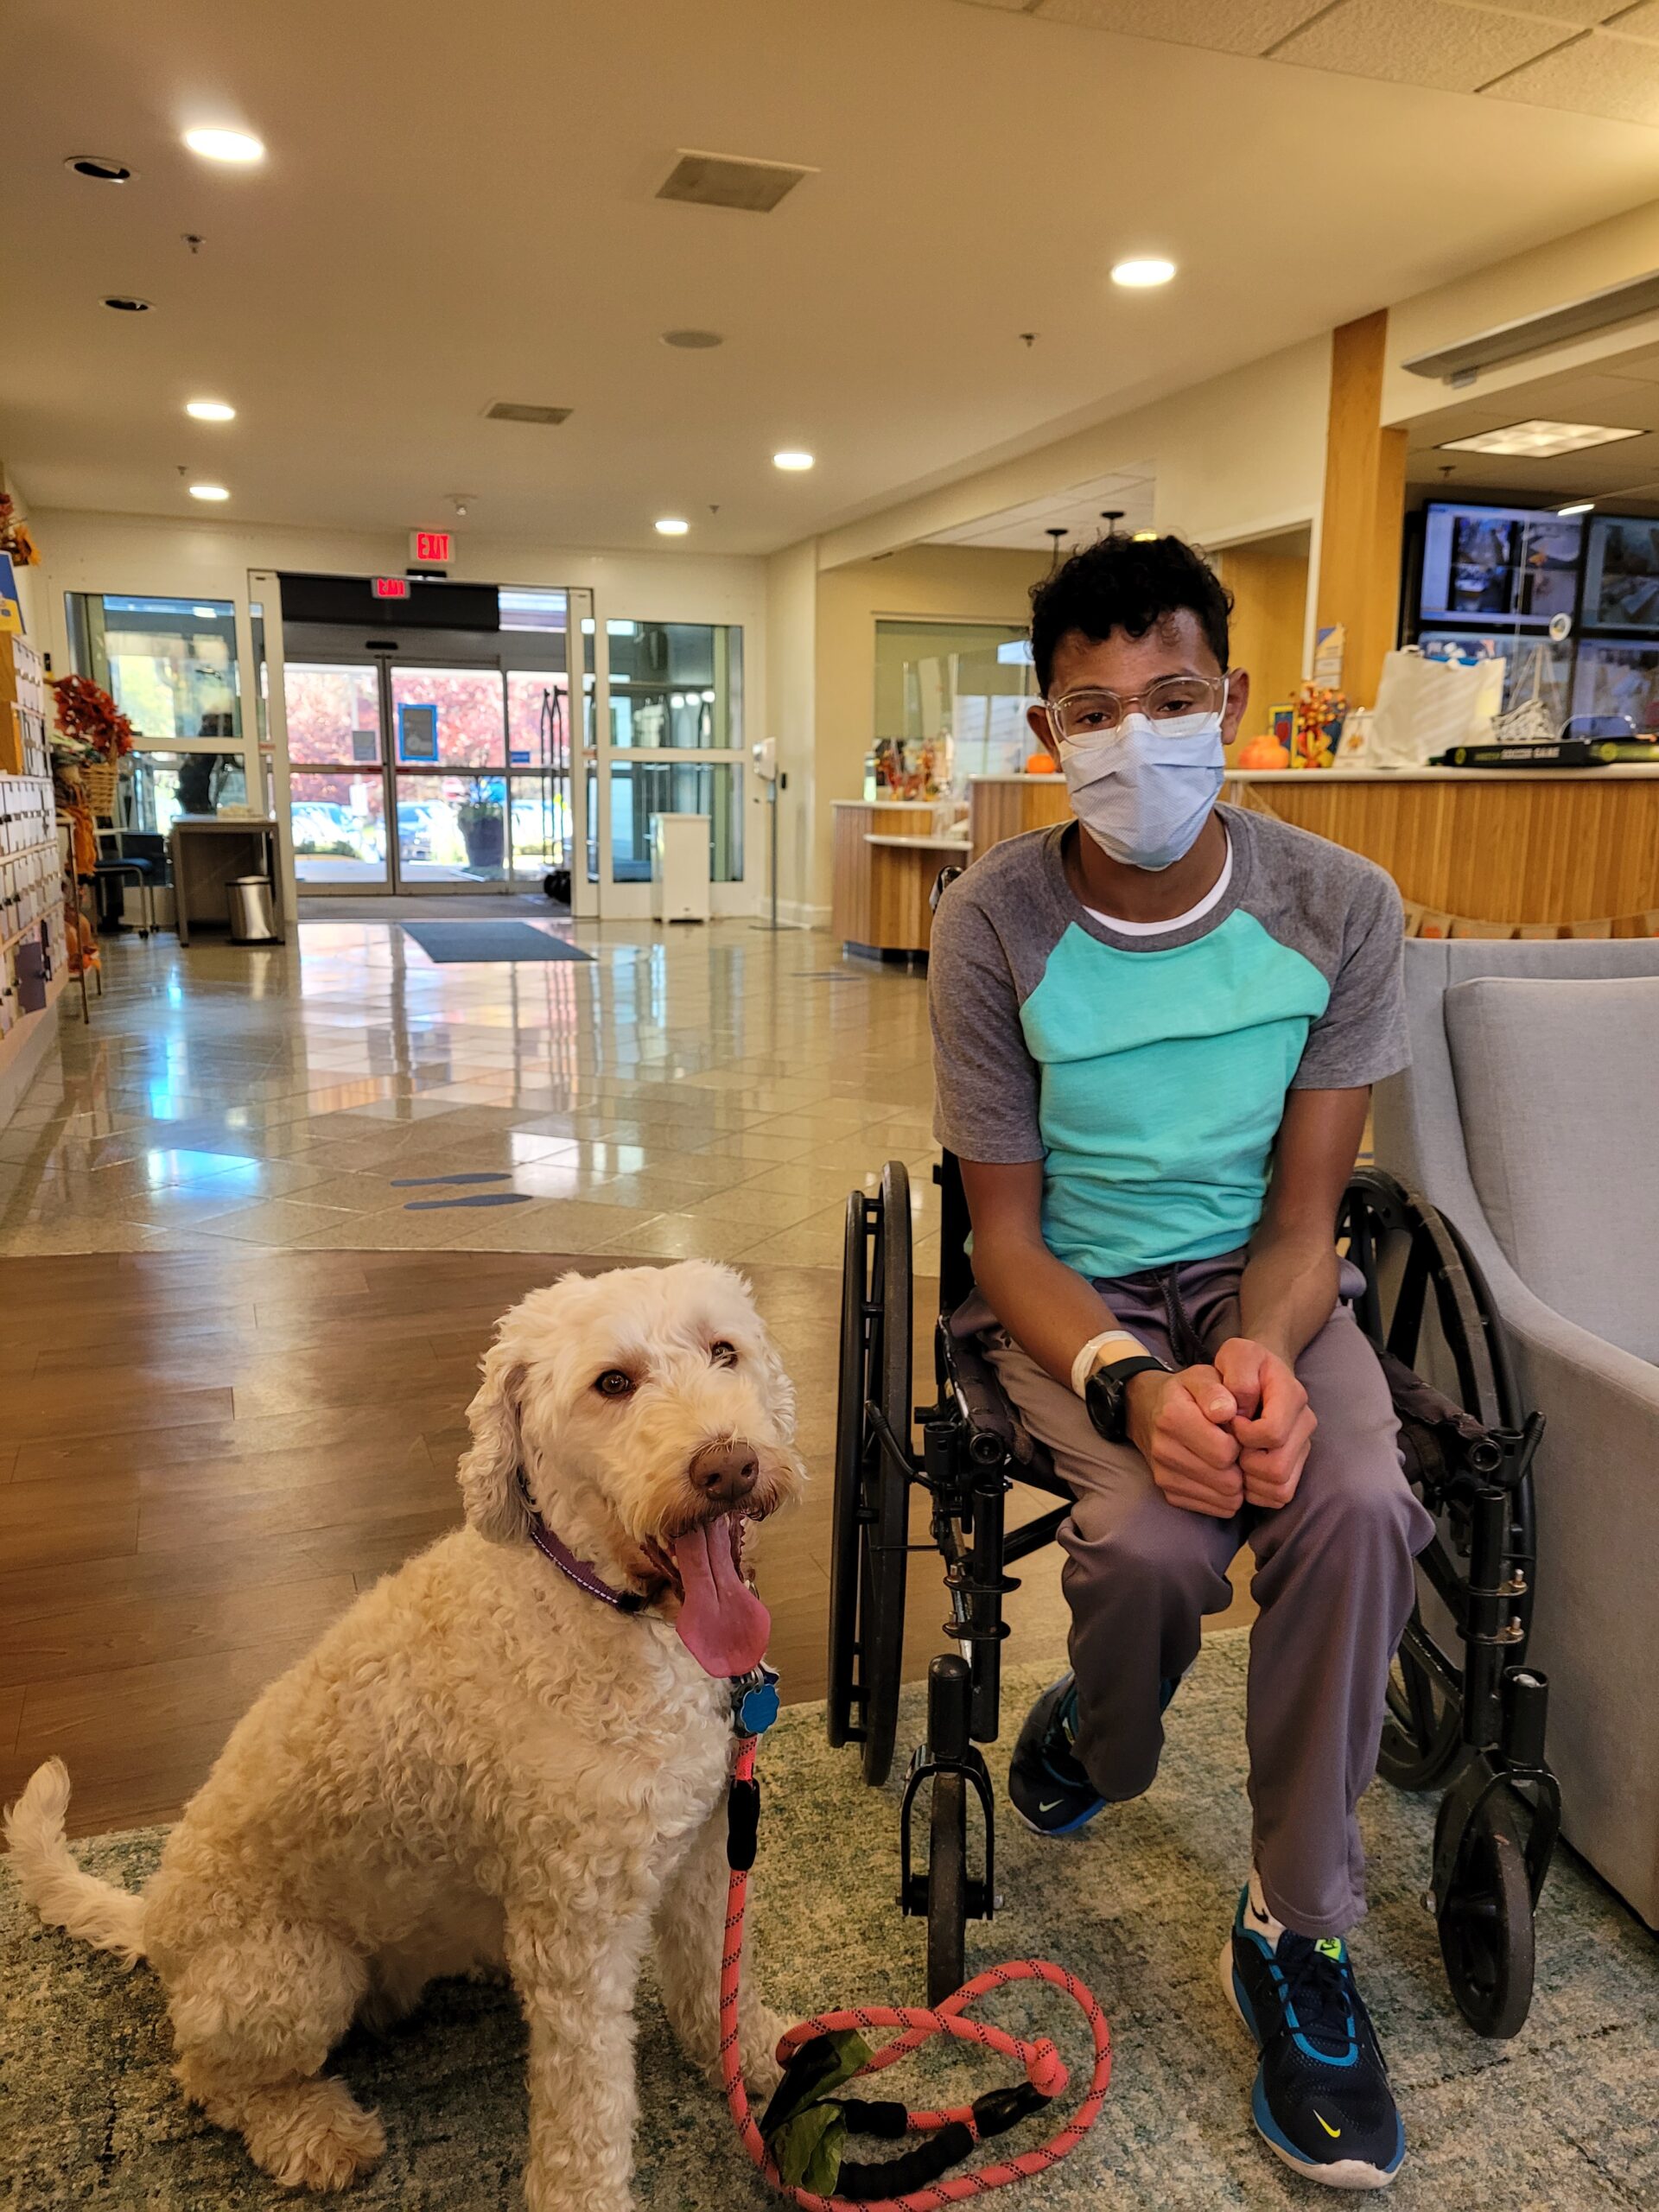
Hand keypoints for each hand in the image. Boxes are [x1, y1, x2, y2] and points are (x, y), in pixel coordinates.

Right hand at [1124, 1365, 1242, 1518]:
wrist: (1148, 1410)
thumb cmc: (1186, 1393)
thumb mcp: (1201, 1377)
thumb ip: (1216, 1390)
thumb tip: (1227, 1411)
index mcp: (1172, 1417)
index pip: (1225, 1452)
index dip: (1241, 1442)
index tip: (1236, 1431)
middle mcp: (1164, 1450)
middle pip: (1228, 1480)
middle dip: (1241, 1466)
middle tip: (1236, 1448)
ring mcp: (1164, 1476)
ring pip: (1225, 1499)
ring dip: (1237, 1483)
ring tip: (1229, 1461)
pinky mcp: (1170, 1494)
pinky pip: (1215, 1509)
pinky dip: (1225, 1496)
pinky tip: (1220, 1474)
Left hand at [1212, 1337, 1316, 1509]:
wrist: (1258, 1376)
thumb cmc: (1242, 1366)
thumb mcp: (1236, 1354)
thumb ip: (1237, 1373)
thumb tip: (1234, 1410)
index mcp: (1293, 1395)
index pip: (1272, 1433)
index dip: (1244, 1434)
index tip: (1230, 1422)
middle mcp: (1305, 1424)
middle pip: (1277, 1468)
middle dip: (1245, 1462)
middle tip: (1231, 1445)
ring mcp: (1303, 1447)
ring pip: (1280, 1487)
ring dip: (1250, 1480)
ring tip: (1236, 1458)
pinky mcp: (1297, 1466)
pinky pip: (1279, 1496)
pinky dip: (1256, 1491)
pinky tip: (1243, 1471)